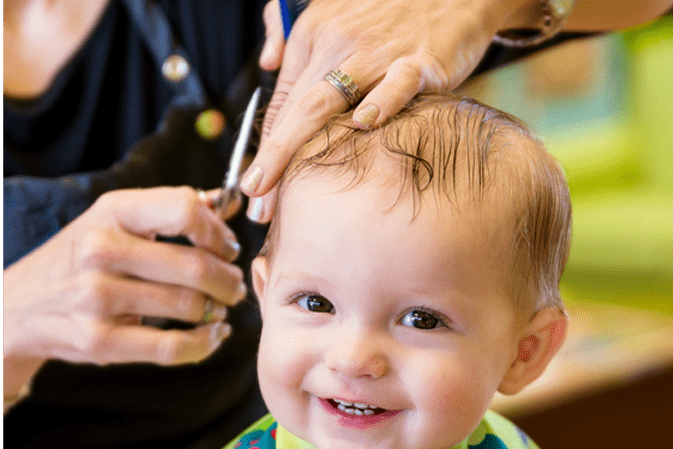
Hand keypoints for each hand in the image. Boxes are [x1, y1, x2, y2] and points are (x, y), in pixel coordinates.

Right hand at [3, 187, 247, 373]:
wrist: (17, 306)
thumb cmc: (79, 258)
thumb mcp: (114, 219)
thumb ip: (170, 209)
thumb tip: (229, 201)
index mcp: (111, 212)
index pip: (185, 210)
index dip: (218, 232)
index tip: (227, 248)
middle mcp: (101, 251)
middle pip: (196, 265)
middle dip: (229, 280)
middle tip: (234, 286)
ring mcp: (97, 298)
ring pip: (189, 306)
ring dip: (218, 310)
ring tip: (220, 308)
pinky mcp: (99, 340)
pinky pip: (171, 347)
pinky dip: (204, 344)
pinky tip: (213, 336)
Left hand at [241, 0, 536, 222]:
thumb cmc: (393, 8)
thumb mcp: (332, 7)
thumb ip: (290, 30)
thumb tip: (266, 62)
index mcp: (313, 35)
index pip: (281, 101)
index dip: (265, 147)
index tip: (253, 187)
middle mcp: (337, 44)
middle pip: (295, 110)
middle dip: (272, 161)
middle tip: (259, 205)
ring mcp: (377, 53)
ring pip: (326, 101)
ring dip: (297, 148)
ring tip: (285, 192)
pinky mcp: (419, 61)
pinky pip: (396, 84)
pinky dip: (380, 103)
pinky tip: (365, 124)